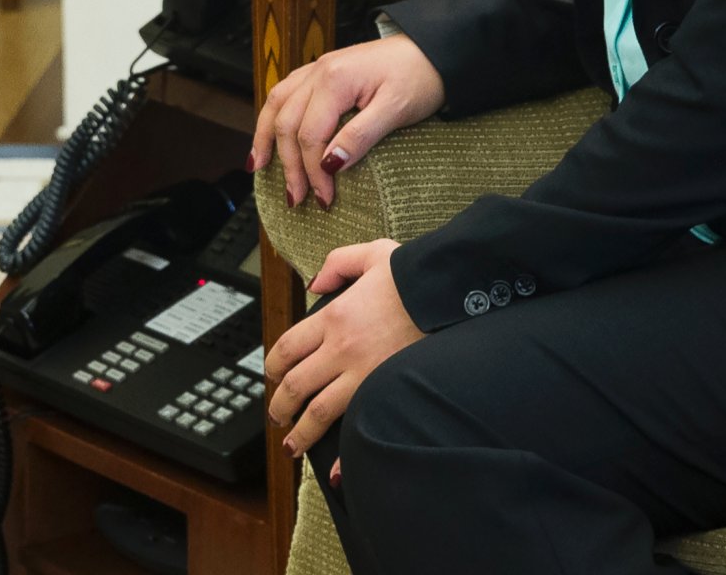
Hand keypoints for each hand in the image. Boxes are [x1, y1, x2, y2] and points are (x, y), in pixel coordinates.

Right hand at [250, 34, 445, 207]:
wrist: (433, 51)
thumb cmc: (420, 77)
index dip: (313, 171)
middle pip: (287, 123)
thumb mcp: (396, 110)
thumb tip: (329, 164)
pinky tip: (271, 131)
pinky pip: (286, 93)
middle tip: (297, 197)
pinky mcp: (322, 71)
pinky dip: (274, 115)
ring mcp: (317, 68)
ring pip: (277, 104)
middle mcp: (318, 71)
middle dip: (289, 164)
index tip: (324, 198)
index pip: (310, 135)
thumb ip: (360, 136)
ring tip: (258, 166)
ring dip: (266, 137)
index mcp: (335, 80)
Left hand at [264, 239, 423, 459]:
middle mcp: (342, 348)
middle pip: (295, 385)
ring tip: (293, 443)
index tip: (272, 377)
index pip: (286, 347)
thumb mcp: (371, 253)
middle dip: (280, 405)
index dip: (272, 366)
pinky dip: (345, 456)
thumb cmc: (416, 278)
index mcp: (334, 316)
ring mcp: (364, 374)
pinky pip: (358, 429)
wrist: (452, 296)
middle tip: (278, 415)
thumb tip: (315, 283)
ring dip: (300, 433)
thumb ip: (337, 264)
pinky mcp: (386, 391)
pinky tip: (335, 471)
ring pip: (318, 412)